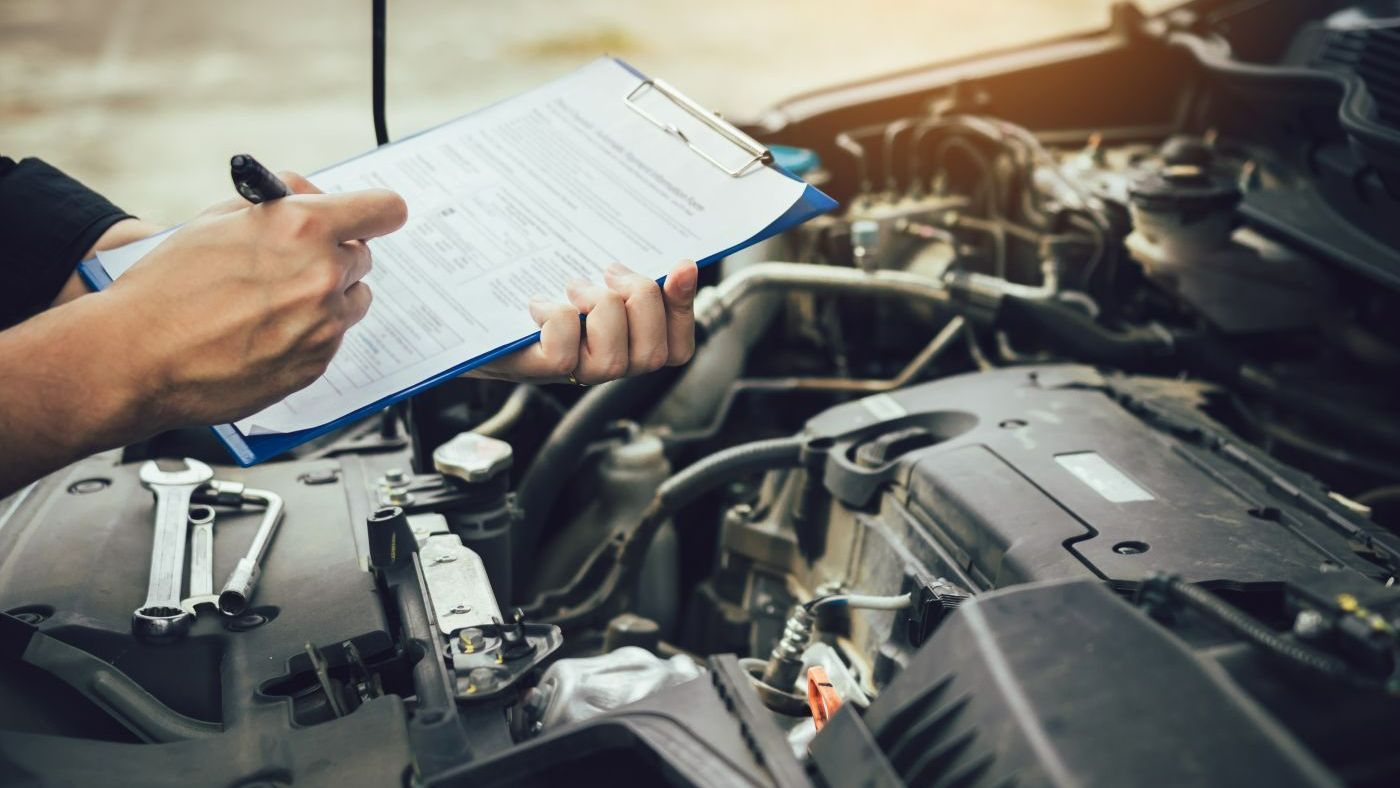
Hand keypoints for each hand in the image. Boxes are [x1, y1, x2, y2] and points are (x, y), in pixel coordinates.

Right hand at [101, 172, 405, 427]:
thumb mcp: (217, 219)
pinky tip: (263, 333)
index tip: (376, 217)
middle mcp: (323, 274)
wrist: (137, 356)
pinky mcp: (317, 363)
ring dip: (327, 297)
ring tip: (273, 302)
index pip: (382, 210)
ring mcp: (324, 324)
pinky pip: (331, 338)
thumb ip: (278, 202)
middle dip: (334, 255)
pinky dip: (308, 333)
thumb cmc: (167, 286)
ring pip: (352, 300)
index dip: (378, 213)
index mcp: (303, 227)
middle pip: (362, 257)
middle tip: (294, 262)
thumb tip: (310, 195)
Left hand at [470, 260, 698, 384]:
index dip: (684, 309)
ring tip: (572, 287)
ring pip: (614, 361)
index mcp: (622, 341)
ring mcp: (569, 372)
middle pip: (654, 354)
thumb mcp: (584, 273)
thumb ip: (628, 274)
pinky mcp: (536, 369)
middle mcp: (601, 363)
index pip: (678, 346)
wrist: (460, 308)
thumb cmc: (524, 288)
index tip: (679, 266)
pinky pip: (566, 354)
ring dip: (599, 310)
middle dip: (641, 301)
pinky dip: (556, 318)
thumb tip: (685, 264)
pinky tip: (538, 304)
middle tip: (608, 273)